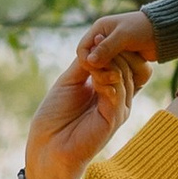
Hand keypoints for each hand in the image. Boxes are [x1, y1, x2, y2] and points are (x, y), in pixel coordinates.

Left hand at [21, 44, 137, 178]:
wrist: (48, 146)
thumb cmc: (55, 116)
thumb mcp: (70, 81)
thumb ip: (86, 63)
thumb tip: (97, 40)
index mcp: (109, 88)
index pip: (125, 62)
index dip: (115, 47)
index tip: (99, 32)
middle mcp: (118, 99)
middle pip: (130, 67)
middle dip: (114, 51)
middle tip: (98, 40)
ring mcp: (118, 110)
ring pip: (125, 79)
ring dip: (108, 65)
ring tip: (91, 64)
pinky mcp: (114, 121)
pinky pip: (118, 96)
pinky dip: (107, 82)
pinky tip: (94, 79)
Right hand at [77, 9, 157, 80]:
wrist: (163, 31)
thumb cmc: (143, 28)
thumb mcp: (124, 37)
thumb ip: (107, 48)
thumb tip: (89, 61)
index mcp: (99, 29)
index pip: (83, 48)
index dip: (86, 60)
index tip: (94, 69)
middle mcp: (103, 38)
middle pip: (91, 58)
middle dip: (98, 68)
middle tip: (108, 76)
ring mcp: (112, 48)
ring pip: (102, 65)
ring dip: (108, 72)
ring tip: (117, 77)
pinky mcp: (121, 57)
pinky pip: (112, 68)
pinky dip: (115, 73)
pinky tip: (121, 78)